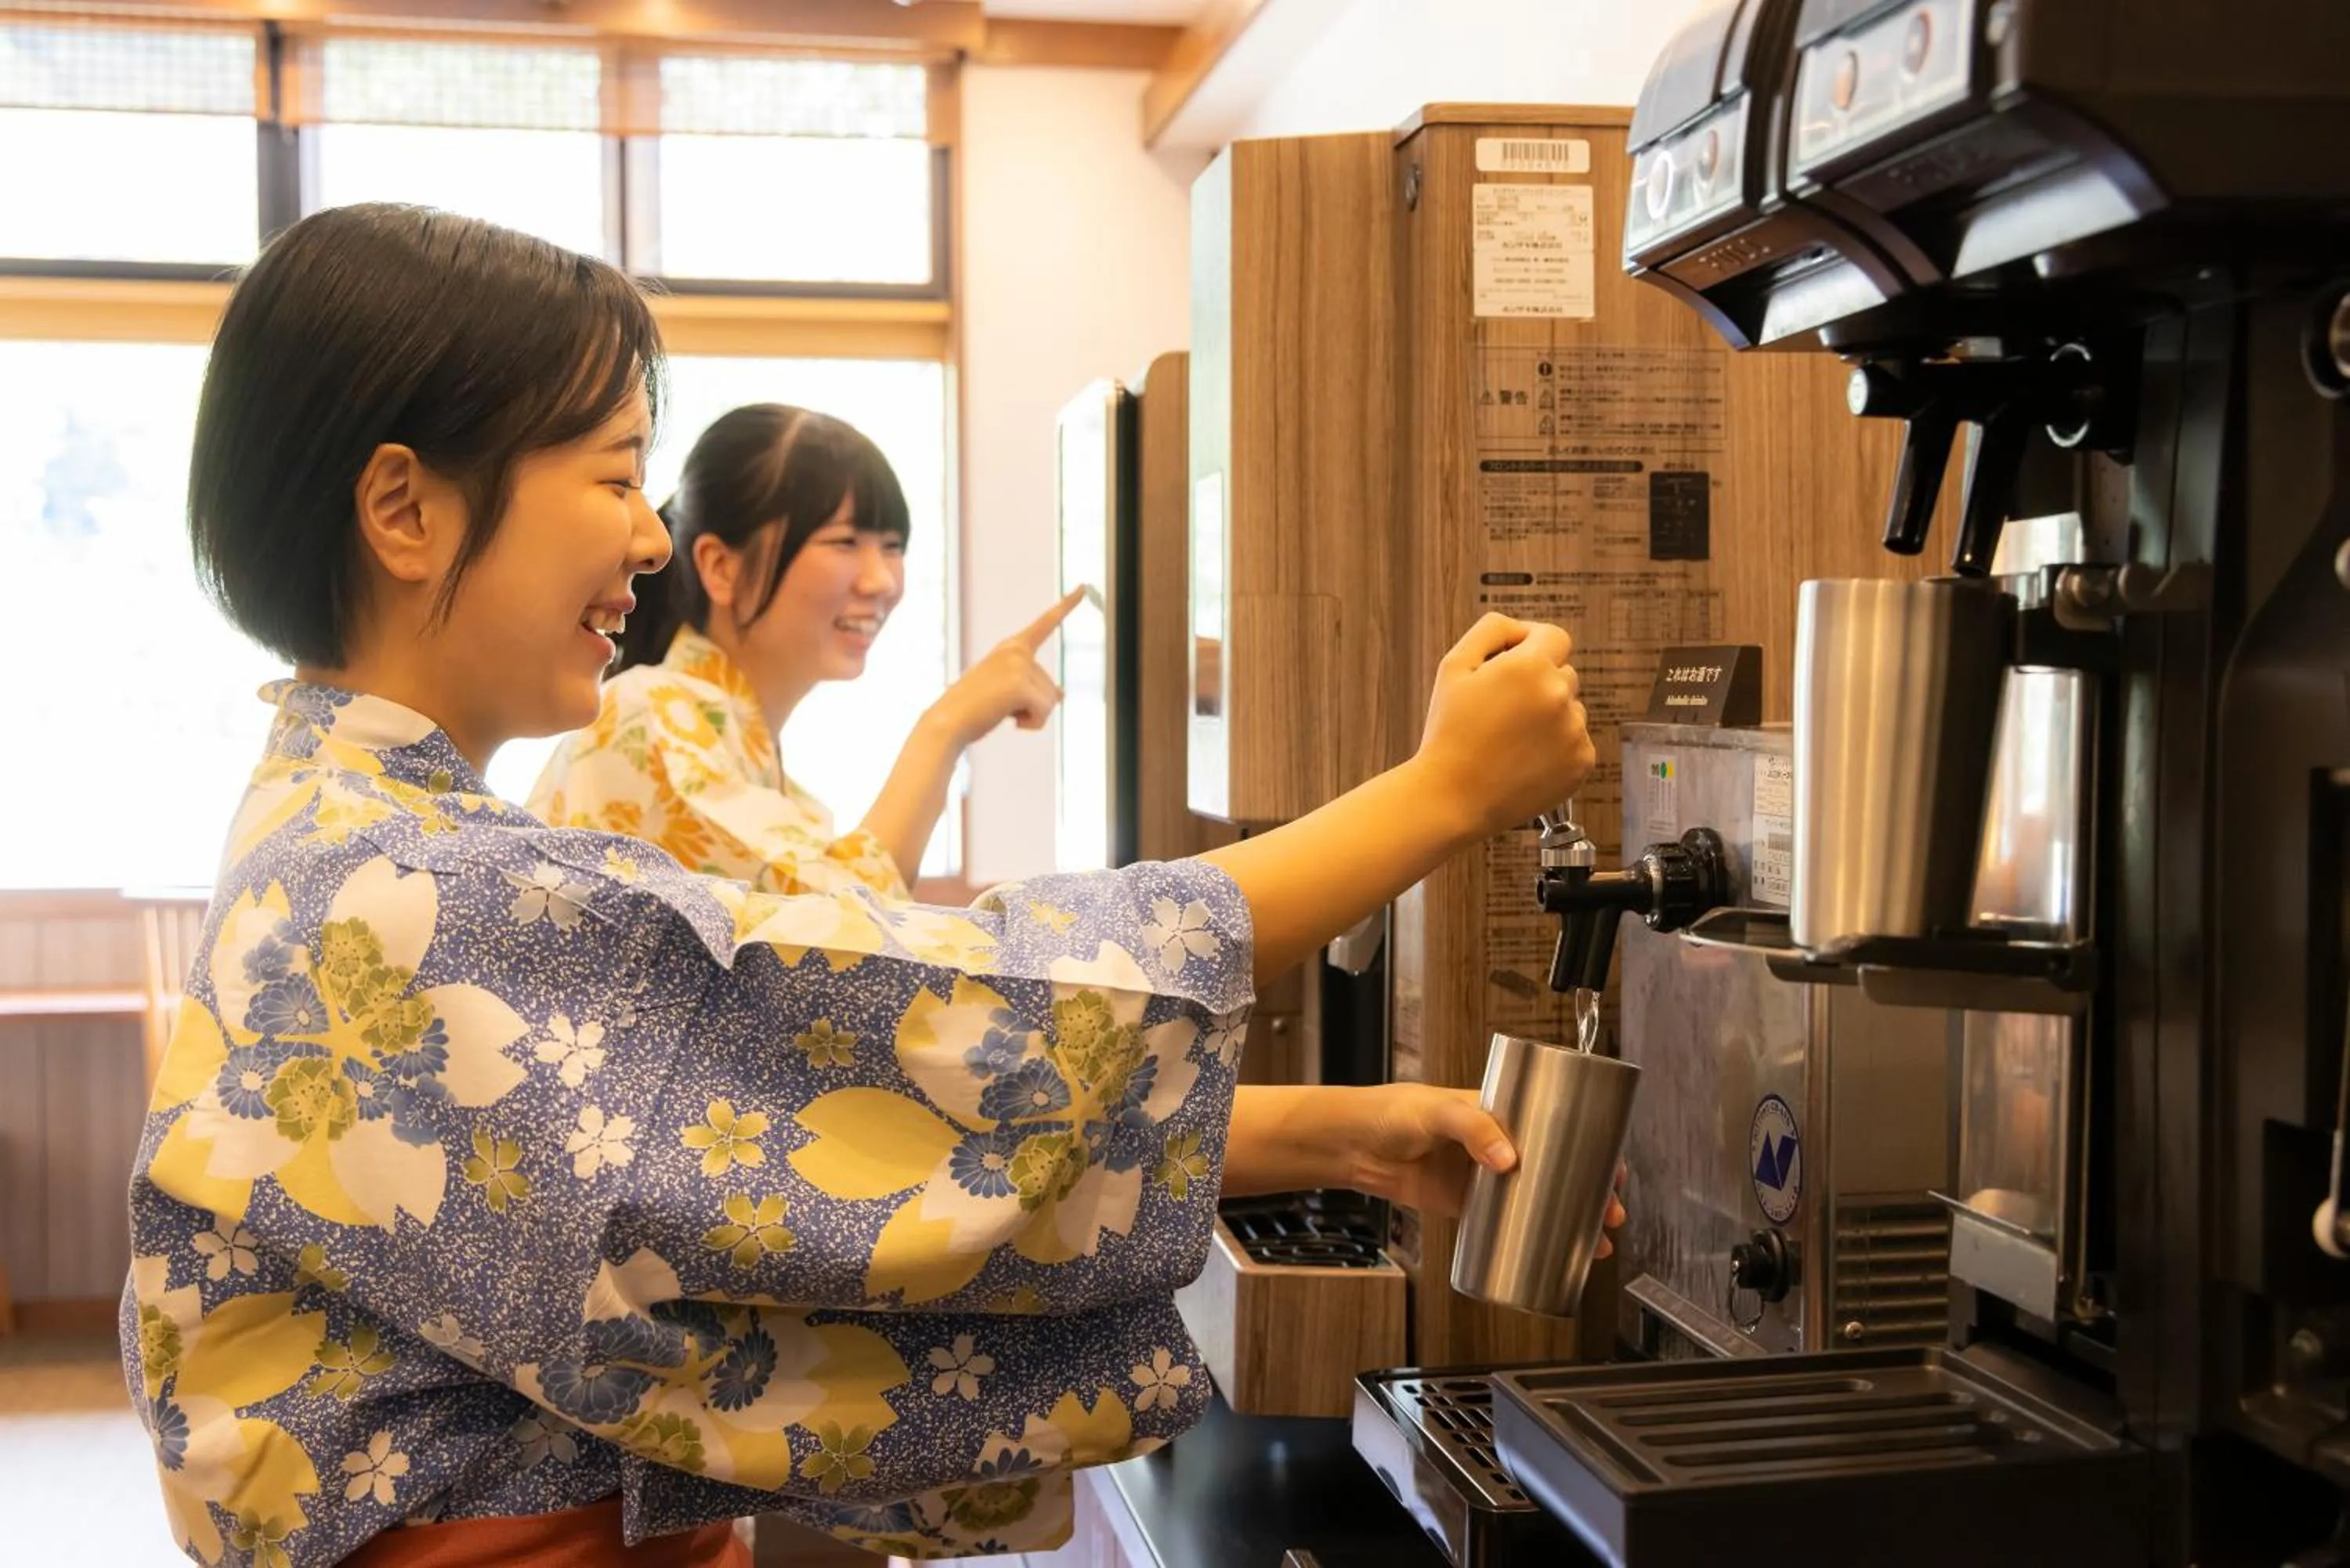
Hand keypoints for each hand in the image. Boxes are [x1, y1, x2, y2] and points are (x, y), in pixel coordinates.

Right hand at [927, 588, 1083, 748]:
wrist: (946, 723)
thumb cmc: (973, 709)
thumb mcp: (1007, 692)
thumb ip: (1033, 686)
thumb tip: (1062, 693)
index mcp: (1011, 647)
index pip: (1046, 622)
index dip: (1067, 604)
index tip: (1084, 587)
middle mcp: (1016, 651)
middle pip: (1052, 687)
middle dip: (1034, 706)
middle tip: (1000, 706)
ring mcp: (1018, 665)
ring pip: (1051, 701)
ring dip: (1032, 716)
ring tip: (999, 712)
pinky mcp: (1019, 684)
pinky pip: (1045, 712)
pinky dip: (1032, 724)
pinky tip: (1009, 721)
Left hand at [1324, 1085, 1628, 1244]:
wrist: (1356, 1144)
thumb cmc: (1393, 1111)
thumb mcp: (1439, 1109)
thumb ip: (1473, 1128)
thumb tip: (1507, 1159)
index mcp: (1503, 1113)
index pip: (1561, 1129)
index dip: (1593, 1149)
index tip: (1614, 1169)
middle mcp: (1501, 1145)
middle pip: (1560, 1170)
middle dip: (1592, 1194)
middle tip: (1612, 1215)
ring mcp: (1486, 1178)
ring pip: (1540, 1200)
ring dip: (1571, 1222)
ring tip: (1596, 1244)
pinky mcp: (1467, 1204)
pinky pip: (1508, 1223)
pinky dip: (1533, 1239)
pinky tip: (1554, 1254)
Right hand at [1410, 614, 1595, 840]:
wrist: (1452, 797)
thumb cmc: (1449, 734)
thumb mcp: (1453, 666)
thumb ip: (1491, 630)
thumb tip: (1519, 628)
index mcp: (1530, 666)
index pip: (1554, 635)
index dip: (1533, 645)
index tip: (1517, 661)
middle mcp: (1560, 695)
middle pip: (1564, 672)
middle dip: (1538, 683)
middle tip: (1503, 708)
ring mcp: (1574, 731)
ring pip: (1570, 708)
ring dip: (1548, 716)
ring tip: (1510, 738)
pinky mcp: (1581, 762)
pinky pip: (1576, 741)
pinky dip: (1556, 747)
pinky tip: (1523, 758)